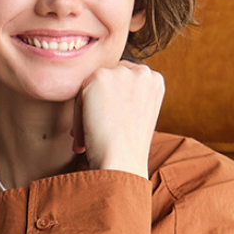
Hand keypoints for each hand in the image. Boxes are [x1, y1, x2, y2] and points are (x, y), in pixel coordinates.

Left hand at [71, 61, 164, 178]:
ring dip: (86, 110)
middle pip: (108, 81)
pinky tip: (86, 134)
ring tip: (90, 137)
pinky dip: (78, 115)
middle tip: (96, 133)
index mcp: (154, 80)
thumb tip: (104, 95)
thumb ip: (128, 98)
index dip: (112, 104)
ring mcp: (121, 72)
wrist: (122, 161)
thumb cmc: (128, 148)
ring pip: (91, 87)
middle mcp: (142, 72)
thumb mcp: (139, 116)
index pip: (123, 81)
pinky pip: (79, 93)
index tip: (108, 125)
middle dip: (99, 105)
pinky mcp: (100, 77)